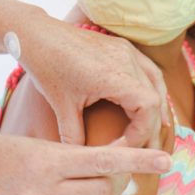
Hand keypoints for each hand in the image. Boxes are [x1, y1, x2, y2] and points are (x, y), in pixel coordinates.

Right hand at [0, 135, 170, 194]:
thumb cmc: (4, 151)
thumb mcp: (41, 143)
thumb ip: (79, 156)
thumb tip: (120, 165)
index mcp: (50, 162)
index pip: (107, 161)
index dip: (141, 160)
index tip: (168, 160)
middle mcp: (47, 194)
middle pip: (108, 191)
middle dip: (123, 180)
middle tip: (122, 169)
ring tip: (102, 185)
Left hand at [18, 18, 170, 147]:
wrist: (38, 35)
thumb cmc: (48, 67)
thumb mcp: (62, 107)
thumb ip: (74, 135)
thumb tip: (83, 160)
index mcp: (116, 76)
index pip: (148, 109)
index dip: (141, 134)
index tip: (123, 149)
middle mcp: (128, 61)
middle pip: (155, 99)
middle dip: (151, 127)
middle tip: (146, 150)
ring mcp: (127, 52)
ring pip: (156, 83)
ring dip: (157, 108)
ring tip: (157, 130)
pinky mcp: (122, 48)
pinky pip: (148, 70)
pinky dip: (152, 89)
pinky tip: (150, 102)